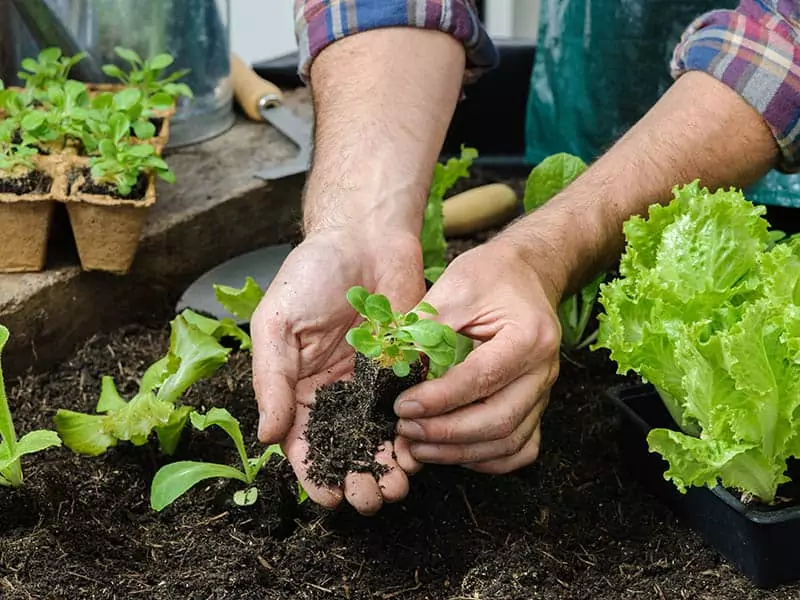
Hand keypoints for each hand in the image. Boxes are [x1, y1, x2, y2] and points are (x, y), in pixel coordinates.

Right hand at [250, 229, 425, 513]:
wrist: (365, 236)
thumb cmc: (311, 273)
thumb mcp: (277, 324)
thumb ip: (272, 380)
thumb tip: (268, 437)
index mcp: (299, 387)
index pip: (303, 443)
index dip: (313, 474)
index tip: (328, 497)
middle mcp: (336, 393)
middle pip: (344, 449)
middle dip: (355, 480)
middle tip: (369, 500)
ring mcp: (373, 385)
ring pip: (380, 439)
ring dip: (386, 468)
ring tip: (395, 489)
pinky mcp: (406, 370)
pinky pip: (410, 411)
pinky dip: (413, 436)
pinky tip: (418, 454)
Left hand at [393, 239, 561, 473]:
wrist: (527, 273)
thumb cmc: (491, 275)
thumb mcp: (455, 288)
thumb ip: (425, 329)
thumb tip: (391, 370)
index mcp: (528, 336)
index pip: (481, 379)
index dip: (439, 399)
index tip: (401, 406)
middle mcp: (543, 370)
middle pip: (499, 421)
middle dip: (446, 434)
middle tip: (405, 431)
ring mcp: (544, 391)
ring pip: (509, 442)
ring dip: (460, 452)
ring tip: (418, 448)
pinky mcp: (537, 404)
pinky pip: (521, 447)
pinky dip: (489, 459)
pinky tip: (454, 453)